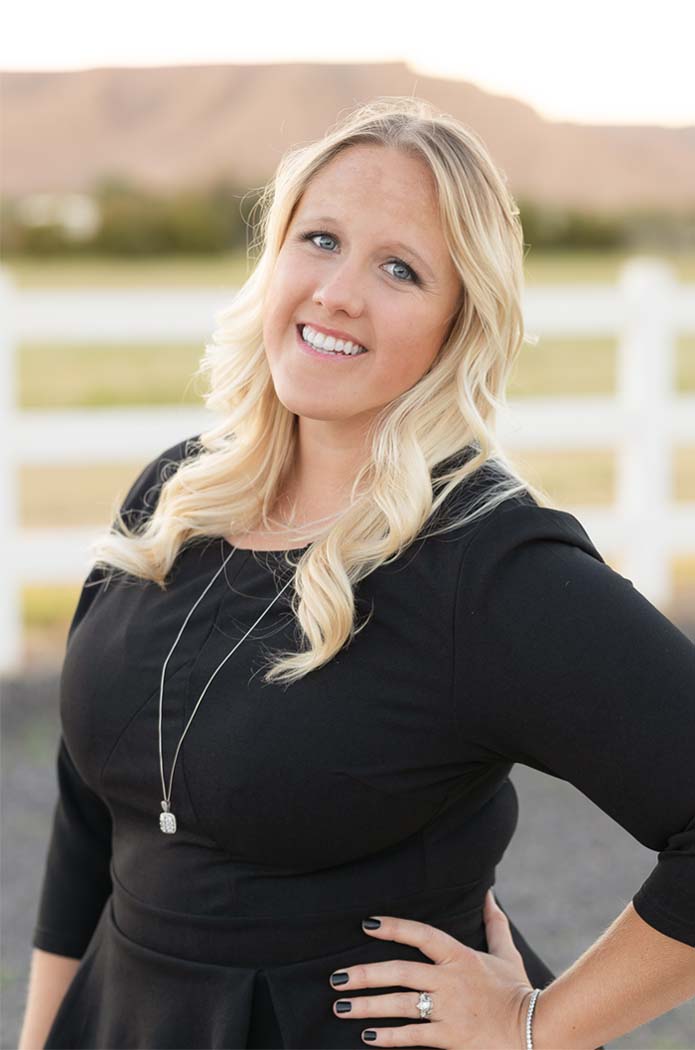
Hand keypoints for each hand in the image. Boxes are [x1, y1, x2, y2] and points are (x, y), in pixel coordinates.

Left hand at [330, 888, 534, 1047]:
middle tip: (337, 978)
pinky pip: (413, 1036)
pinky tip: (367, 1037)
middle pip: (400, 972)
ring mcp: (449, 1010)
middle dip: (365, 974)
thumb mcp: (506, 953)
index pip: (421, 935)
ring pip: (400, 1005)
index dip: (394, 927)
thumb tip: (489, 893)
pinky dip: (389, 1037)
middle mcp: (450, 980)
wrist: (535, 1030)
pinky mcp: (450, 1038)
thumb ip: (494, 923)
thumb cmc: (517, 990)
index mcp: (460, 956)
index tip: (367, 924)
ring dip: (367, 1006)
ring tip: (341, 1007)